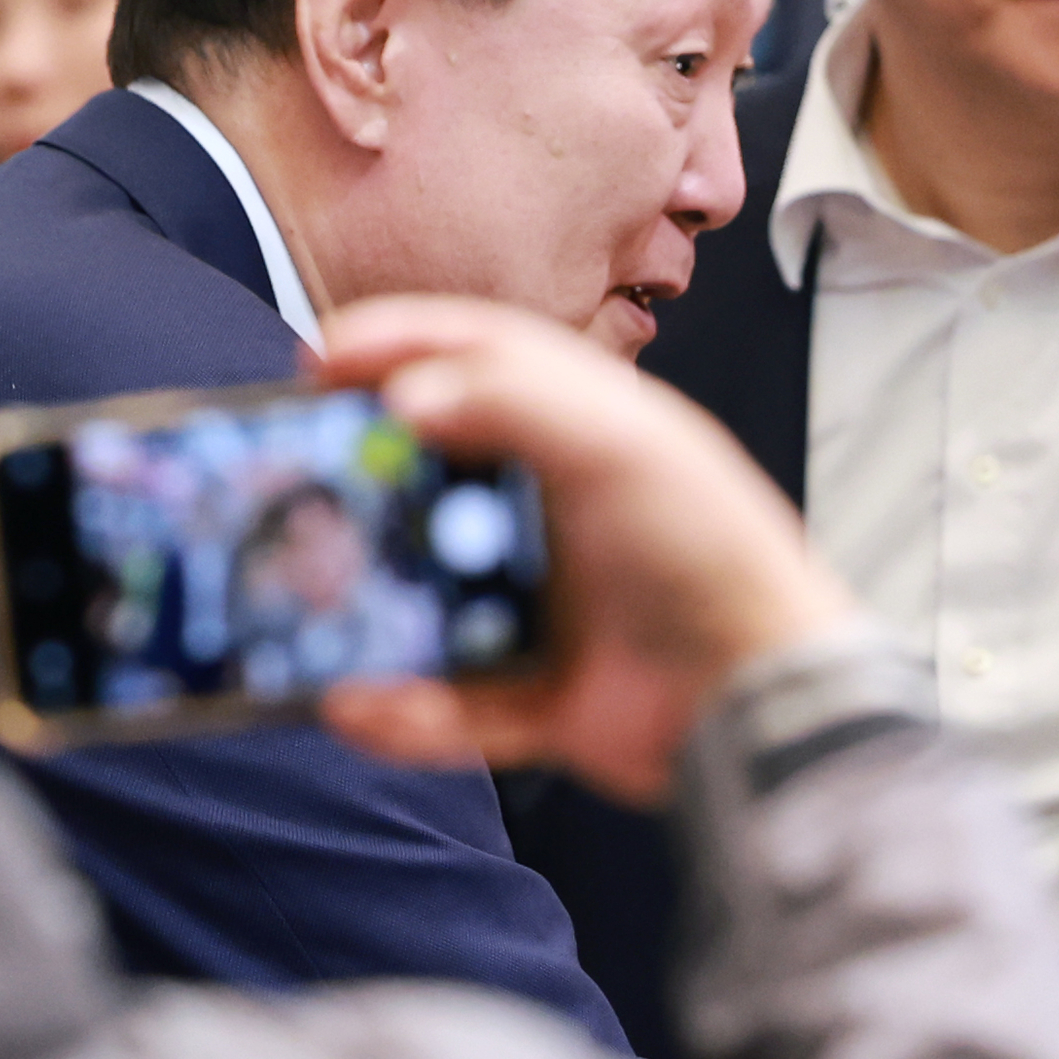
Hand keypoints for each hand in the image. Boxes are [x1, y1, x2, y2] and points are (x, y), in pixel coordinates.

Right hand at [307, 299, 853, 804]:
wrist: (770, 700)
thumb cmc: (717, 556)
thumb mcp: (623, 449)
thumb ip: (517, 401)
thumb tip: (410, 395)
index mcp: (591, 435)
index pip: (480, 362)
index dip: (398, 346)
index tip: (318, 356)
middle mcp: (564, 513)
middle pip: (439, 479)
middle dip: (360, 478)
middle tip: (289, 473)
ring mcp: (553, 606)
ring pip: (433, 596)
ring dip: (367, 601)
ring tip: (303, 595)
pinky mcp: (548, 697)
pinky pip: (454, 705)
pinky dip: (405, 711)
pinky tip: (356, 705)